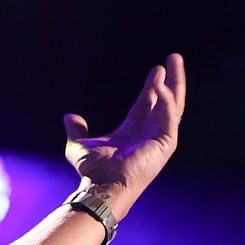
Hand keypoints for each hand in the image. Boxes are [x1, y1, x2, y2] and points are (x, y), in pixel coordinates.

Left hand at [63, 53, 185, 212]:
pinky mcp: (166, 144)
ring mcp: (159, 138)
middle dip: (171, 79)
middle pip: (165, 100)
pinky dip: (167, 102)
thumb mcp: (79, 145)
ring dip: (175, 84)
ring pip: (173, 105)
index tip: (157, 69)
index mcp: (133, 131)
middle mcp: (149, 132)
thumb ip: (76, 130)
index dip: (152, 86)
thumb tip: (69, 117)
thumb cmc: (93, 171)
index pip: (147, 103)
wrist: (102, 186)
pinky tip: (161, 88)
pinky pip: (170, 118)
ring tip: (175, 63)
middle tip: (174, 58)